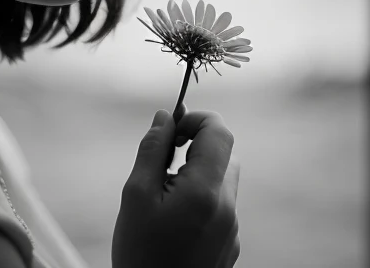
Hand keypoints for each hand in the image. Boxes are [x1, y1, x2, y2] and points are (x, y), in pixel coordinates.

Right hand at [112, 106, 240, 267]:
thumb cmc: (140, 253)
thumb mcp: (136, 195)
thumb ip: (153, 150)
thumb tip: (165, 117)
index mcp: (206, 191)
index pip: (219, 132)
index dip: (196, 119)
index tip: (171, 129)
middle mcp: (228, 208)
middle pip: (225, 155)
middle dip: (196, 148)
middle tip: (162, 163)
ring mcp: (233, 229)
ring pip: (223, 182)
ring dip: (198, 176)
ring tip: (164, 198)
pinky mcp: (230, 246)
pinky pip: (221, 208)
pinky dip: (201, 201)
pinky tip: (174, 224)